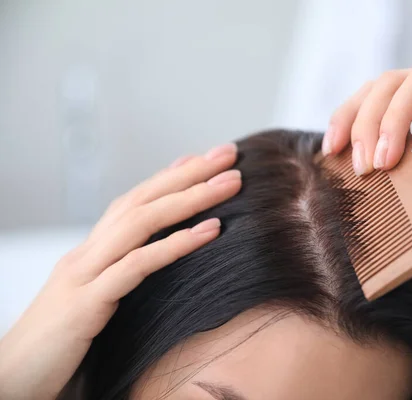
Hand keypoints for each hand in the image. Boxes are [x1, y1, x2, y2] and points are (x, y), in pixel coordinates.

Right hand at [0, 144, 240, 399]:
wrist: (8, 379)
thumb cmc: (57, 342)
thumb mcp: (93, 299)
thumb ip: (119, 274)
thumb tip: (154, 256)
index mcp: (91, 252)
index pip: (134, 201)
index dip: (170, 177)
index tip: (206, 160)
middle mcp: (88, 253)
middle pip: (142, 199)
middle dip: (189, 174)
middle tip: (229, 154)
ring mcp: (85, 274)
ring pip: (142, 221)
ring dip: (190, 198)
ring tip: (230, 183)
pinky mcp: (87, 303)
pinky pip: (137, 266)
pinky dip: (176, 244)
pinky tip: (211, 231)